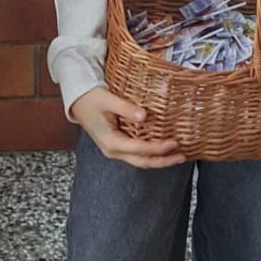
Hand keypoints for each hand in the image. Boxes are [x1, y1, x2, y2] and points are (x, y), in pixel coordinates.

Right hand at [69, 86, 183, 167]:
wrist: (77, 100)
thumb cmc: (91, 99)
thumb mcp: (108, 100)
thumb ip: (126, 108)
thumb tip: (144, 115)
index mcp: (110, 142)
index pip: (139, 149)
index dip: (158, 148)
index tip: (174, 143)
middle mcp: (113, 150)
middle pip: (142, 161)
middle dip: (164, 161)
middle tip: (183, 156)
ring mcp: (115, 150)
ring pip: (141, 160)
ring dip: (159, 159)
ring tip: (178, 156)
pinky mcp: (118, 145)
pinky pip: (137, 154)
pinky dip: (152, 154)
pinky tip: (163, 150)